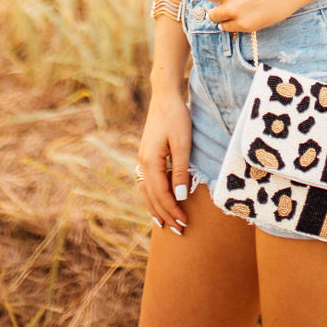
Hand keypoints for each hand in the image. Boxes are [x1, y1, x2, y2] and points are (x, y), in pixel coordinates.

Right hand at [135, 89, 190, 234]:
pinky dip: (152, 196)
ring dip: (156, 208)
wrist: (165, 95)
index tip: (184, 223)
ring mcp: (142, 159)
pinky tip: (157, 201)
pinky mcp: (146, 154)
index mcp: (150, 161)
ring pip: (146, 191)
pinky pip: (147, 182)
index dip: (172, 211)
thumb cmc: (176, 117)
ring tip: (165, 224)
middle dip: (165, 215)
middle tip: (179, 230)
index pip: (161, 195)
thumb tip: (180, 197)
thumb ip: (180, 171)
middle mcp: (142, 163)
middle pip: (152, 197)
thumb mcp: (182, 143)